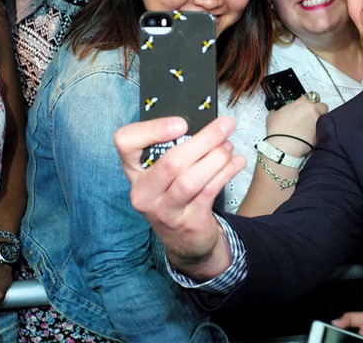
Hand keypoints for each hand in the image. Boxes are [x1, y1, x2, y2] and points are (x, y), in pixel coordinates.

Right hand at [114, 116, 243, 279]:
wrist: (184, 239)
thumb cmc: (174, 193)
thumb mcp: (164, 172)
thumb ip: (175, 147)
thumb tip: (206, 122)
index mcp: (134, 170)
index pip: (125, 142)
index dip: (153, 130)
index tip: (182, 123)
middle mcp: (144, 192)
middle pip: (171, 162)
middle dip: (204, 140)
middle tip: (226, 125)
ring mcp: (165, 210)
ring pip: (191, 179)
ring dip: (217, 158)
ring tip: (229, 145)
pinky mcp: (188, 221)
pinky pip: (208, 191)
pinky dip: (226, 172)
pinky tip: (237, 162)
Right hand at [265, 96, 327, 154]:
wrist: (282, 148)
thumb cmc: (277, 132)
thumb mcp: (272, 116)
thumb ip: (278, 110)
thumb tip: (277, 111)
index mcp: (302, 103)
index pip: (311, 96)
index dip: (309, 102)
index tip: (306, 106)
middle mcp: (312, 110)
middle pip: (322, 106)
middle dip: (318, 110)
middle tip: (311, 116)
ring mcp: (318, 122)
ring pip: (325, 118)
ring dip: (320, 120)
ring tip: (312, 127)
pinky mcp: (320, 134)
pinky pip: (323, 130)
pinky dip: (319, 132)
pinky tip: (312, 136)